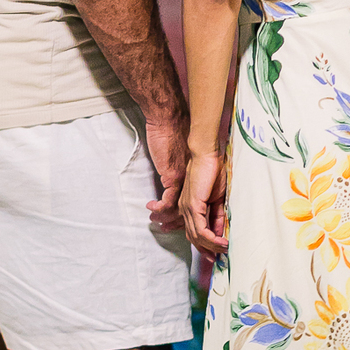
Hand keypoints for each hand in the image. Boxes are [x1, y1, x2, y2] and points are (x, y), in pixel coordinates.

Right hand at [144, 115, 188, 231]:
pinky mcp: (173, 177)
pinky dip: (160, 207)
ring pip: (179, 210)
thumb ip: (182, 165)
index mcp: (195, 178)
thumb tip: (179, 173)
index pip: (196, 205)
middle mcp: (191, 182)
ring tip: (156, 222)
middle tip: (167, 229)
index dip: (189, 217)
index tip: (177, 223)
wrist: (170, 120)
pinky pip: (168, 201)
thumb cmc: (175, 132)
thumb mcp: (183, 152)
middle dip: (180, 225)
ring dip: (168, 218)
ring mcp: (183, 181)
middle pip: (190, 212)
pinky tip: (152, 208)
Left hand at [180, 151, 227, 258]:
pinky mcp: (193, 206)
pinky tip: (222, 243)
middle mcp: (185, 210)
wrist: (207, 154)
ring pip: (197, 236)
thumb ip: (218, 214)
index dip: (205, 245)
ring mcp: (187, 208)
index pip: (195, 232)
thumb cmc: (214, 171)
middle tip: (219, 259)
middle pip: (194, 238)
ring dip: (212, 246)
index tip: (216, 255)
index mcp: (190, 207)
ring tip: (225, 250)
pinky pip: (201, 230)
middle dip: (207, 250)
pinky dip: (211, 239)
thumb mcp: (218, 198)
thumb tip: (222, 231)